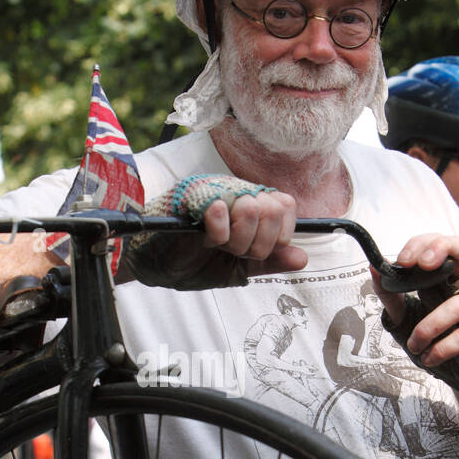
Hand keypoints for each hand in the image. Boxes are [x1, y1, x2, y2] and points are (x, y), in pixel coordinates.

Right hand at [118, 176, 306, 289]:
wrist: (156, 267)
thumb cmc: (195, 263)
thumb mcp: (239, 268)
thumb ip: (270, 262)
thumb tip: (302, 258)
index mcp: (251, 205)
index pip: (286, 206)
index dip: (279, 235)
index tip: (256, 251)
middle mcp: (237, 192)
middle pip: (274, 209)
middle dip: (257, 243)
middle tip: (232, 250)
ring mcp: (216, 190)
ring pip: (252, 209)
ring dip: (236, 239)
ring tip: (217, 244)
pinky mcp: (193, 195)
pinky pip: (221, 208)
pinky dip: (218, 230)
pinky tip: (206, 236)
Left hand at [373, 234, 458, 395]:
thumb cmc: (435, 337)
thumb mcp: (406, 314)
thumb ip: (391, 294)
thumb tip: (374, 267)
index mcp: (448, 276)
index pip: (442, 244)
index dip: (425, 245)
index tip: (402, 261)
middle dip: (443, 249)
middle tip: (422, 264)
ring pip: (458, 305)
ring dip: (429, 327)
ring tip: (414, 345)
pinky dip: (441, 349)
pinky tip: (428, 357)